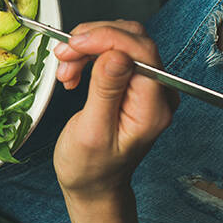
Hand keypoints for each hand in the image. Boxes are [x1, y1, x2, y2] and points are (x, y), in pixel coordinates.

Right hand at [53, 21, 177, 203]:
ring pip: (121, 41)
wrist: (93, 183)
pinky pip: (114, 51)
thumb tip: (117, 54)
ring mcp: (147, 86)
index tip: (74, 44)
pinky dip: (89, 53)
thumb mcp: (92, 132)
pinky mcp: (133, 81)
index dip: (106, 39)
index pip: (141, 52)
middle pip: (133, 39)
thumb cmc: (91, 167)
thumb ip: (106, 91)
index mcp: (153, 108)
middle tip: (64, 55)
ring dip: (87, 46)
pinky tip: (74, 70)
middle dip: (93, 40)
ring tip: (65, 69)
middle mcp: (158, 93)